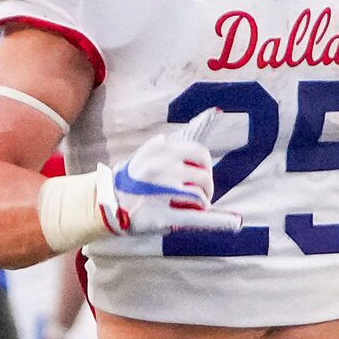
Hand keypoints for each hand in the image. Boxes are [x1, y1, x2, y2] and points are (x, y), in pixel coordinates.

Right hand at [95, 130, 244, 236]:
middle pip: (203, 176)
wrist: (103, 203)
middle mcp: (161, 168)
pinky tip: (235, 223)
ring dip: (201, 203)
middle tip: (198, 195)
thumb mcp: (150, 153)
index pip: (199, 153)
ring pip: (200, 196)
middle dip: (206, 187)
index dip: (204, 165)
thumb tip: (212, 115)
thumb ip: (176, 143)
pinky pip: (197, 217)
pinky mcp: (163, 216)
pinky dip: (219, 221)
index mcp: (160, 149)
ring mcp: (162, 193)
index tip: (201, 173)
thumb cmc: (132, 179)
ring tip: (190, 208)